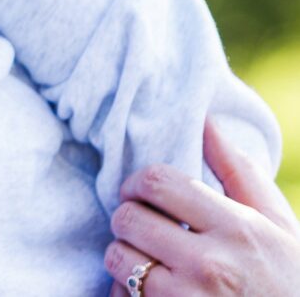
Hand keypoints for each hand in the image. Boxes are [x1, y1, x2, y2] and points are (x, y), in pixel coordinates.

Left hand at [105, 118, 299, 293]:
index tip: (140, 192)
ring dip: (124, 256)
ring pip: (118, 258)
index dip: (137, 183)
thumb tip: (206, 121)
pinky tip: (153, 293)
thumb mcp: (278, 226)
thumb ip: (239, 173)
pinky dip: (126, 293)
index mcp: (237, 230)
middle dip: (129, 218)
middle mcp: (210, 266)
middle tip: (144, 227)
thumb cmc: (287, 280)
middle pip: (128, 218)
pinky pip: (120, 296)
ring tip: (149, 261)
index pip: (157, 183)